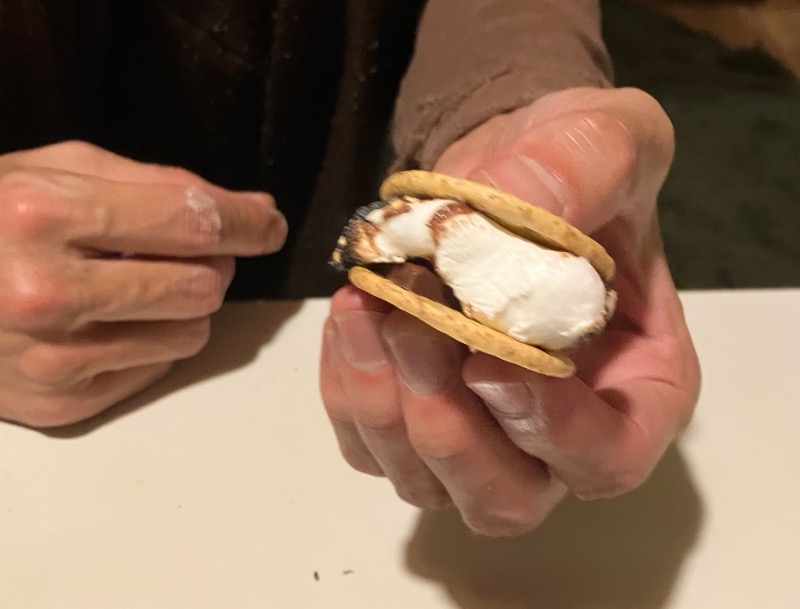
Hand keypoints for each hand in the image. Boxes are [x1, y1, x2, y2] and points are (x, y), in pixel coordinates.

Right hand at [0, 141, 286, 426]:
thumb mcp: (55, 170)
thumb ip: (157, 184)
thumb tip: (253, 208)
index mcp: (42, 213)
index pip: (191, 221)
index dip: (246, 221)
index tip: (269, 223)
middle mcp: (46, 291)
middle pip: (202, 284)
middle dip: (207, 264)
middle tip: (176, 252)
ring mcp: (50, 357)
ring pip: (192, 332)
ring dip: (182, 306)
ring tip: (132, 287)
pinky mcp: (58, 403)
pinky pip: (158, 368)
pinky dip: (150, 341)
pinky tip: (104, 323)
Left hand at [320, 87, 699, 535]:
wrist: (501, 170)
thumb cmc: (573, 165)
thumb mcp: (602, 141)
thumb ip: (577, 171)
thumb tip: (503, 210)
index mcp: (635, 386)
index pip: (606, 457)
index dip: (551, 432)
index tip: (490, 360)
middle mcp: (555, 434)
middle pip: (505, 498)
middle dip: (448, 428)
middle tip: (413, 323)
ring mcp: (478, 436)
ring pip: (424, 481)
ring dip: (383, 404)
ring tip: (368, 303)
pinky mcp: (409, 419)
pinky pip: (366, 444)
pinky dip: (347, 389)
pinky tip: (350, 316)